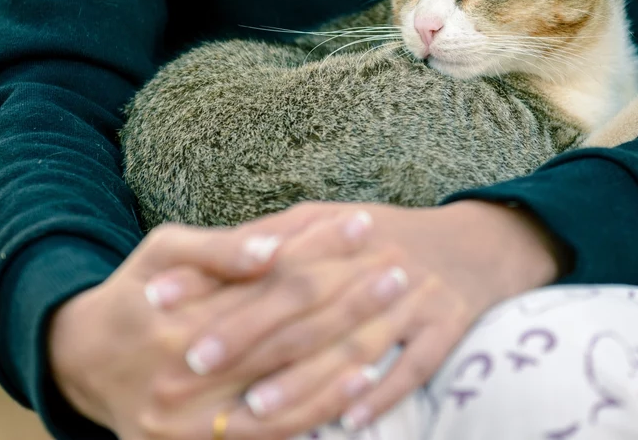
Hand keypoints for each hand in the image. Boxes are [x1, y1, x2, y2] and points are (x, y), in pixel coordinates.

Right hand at [47, 209, 373, 439]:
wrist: (81, 363)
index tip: (363, 226)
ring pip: (292, 386)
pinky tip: (363, 380)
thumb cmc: (132, 295)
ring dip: (352, 349)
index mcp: (178, 317)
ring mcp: (194, 421)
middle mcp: (187, 374)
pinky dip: (323, 406)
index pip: (270, 281)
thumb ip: (217, 251)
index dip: (322, 252)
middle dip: (352, 298)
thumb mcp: (160, 252)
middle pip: (291, 333)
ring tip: (397, 313)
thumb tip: (274, 249)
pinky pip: (276, 433)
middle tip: (399, 269)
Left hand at [170, 200, 561, 436]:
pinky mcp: (447, 328)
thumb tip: (212, 253)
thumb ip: (273, 237)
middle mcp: (375, 264)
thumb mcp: (327, 219)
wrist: (473, 244)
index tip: (164, 303)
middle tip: (195, 365)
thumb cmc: (383, 235)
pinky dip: (382, 393)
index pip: (271, 260)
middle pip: (307, 302)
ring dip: (306, 377)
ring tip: (256, 407)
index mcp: (339, 235)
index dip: (218, 283)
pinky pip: (416, 367)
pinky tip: (347, 421)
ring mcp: (415, 298)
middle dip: (249, 334)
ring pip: (356, 342)